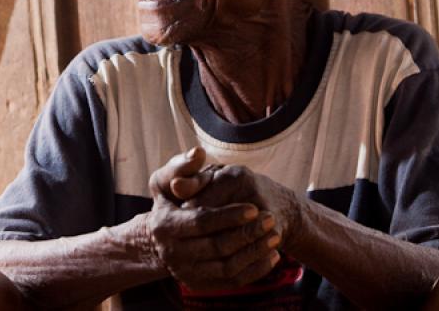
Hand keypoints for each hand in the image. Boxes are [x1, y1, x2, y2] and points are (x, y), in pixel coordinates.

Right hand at [145, 148, 281, 290]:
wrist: (166, 234)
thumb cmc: (172, 199)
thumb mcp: (168, 179)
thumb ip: (182, 166)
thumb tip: (197, 153)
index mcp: (163, 224)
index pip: (202, 221)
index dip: (229, 215)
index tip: (254, 207)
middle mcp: (171, 252)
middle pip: (217, 247)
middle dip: (247, 234)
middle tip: (270, 220)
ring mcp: (184, 272)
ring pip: (228, 268)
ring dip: (255, 253)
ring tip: (274, 236)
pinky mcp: (198, 284)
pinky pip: (232, 282)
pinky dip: (255, 270)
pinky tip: (271, 256)